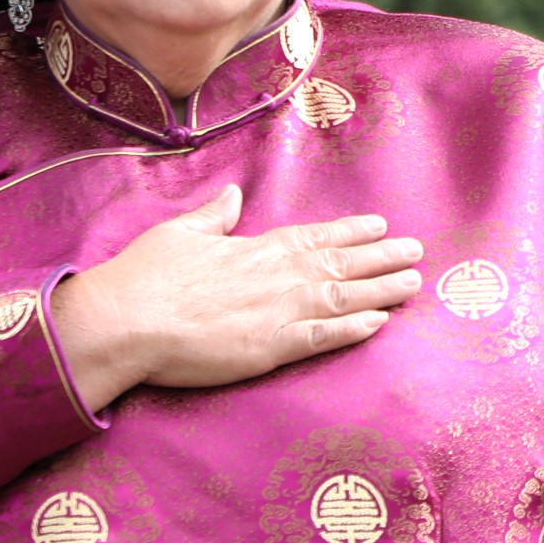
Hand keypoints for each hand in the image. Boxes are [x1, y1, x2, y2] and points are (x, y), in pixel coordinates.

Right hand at [47, 186, 421, 410]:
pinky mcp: (271, 349)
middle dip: (382, 258)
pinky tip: (380, 323)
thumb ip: (213, 216)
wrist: (126, 321)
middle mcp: (277, 276)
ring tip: (413, 284)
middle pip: (341, 263)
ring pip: (343, 298)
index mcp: (256, 248)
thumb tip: (231, 193)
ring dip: (381, 290)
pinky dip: (354, 329)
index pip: (315, 236)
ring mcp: (278, 312)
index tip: (381, 226)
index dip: (352, 232)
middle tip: (417, 252)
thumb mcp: (179, 233)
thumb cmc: (145, 277)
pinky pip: (324, 338)